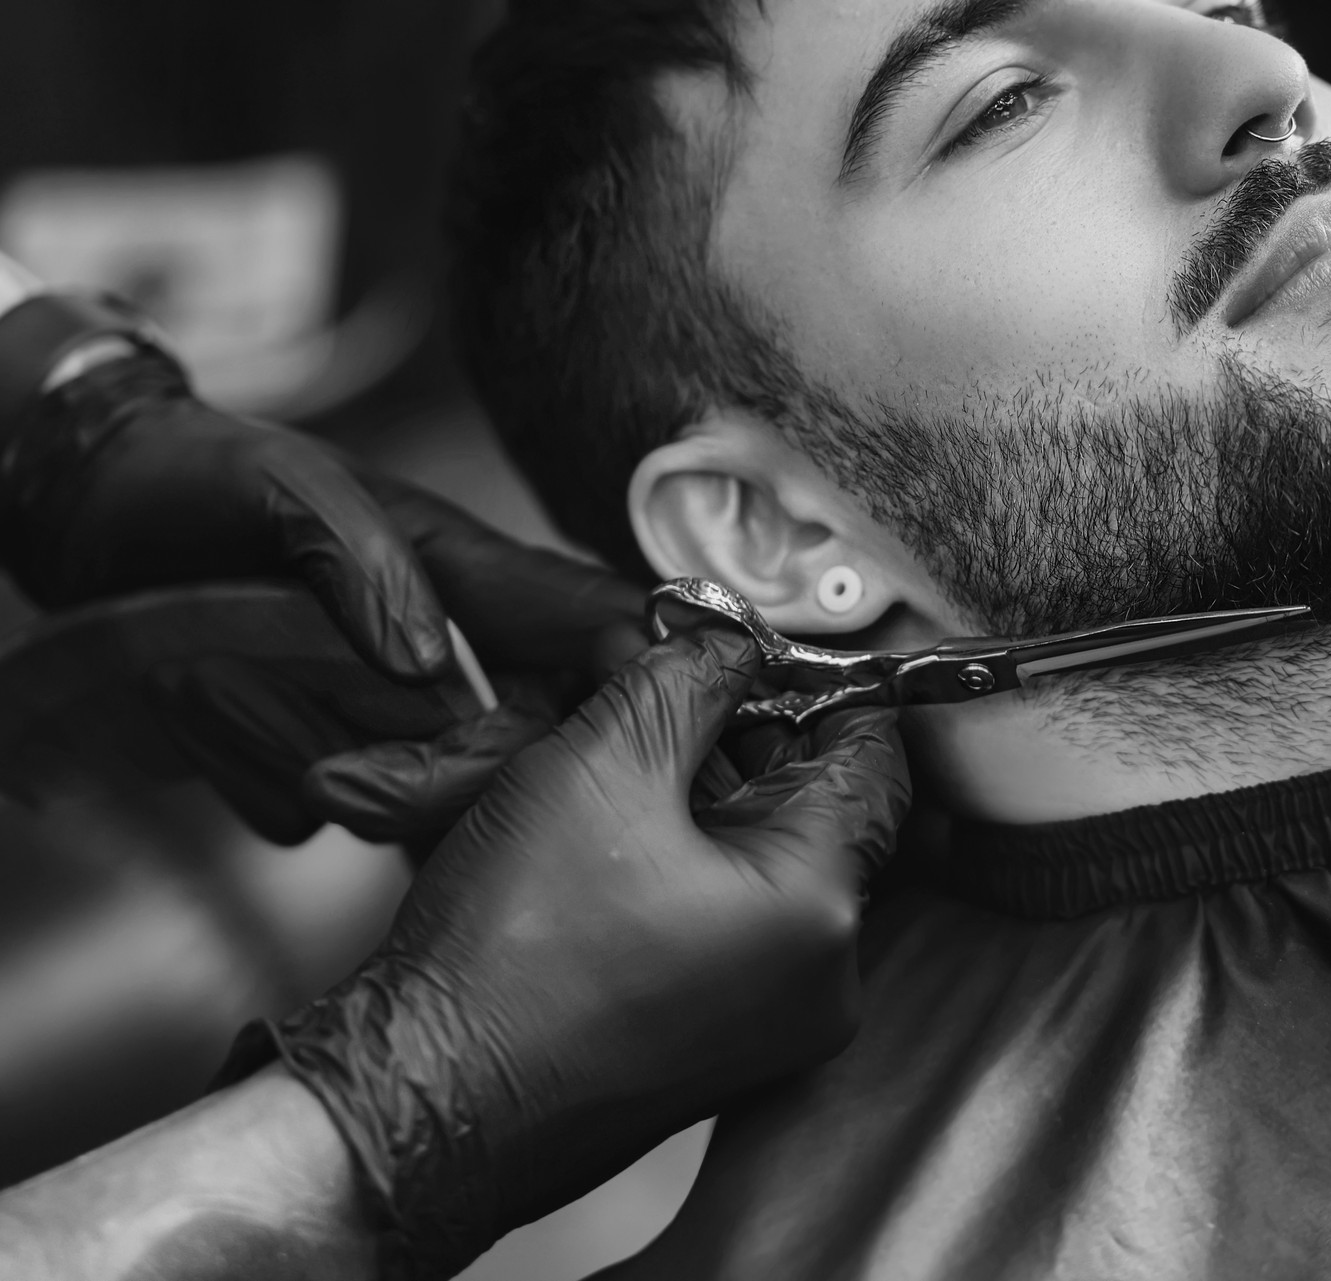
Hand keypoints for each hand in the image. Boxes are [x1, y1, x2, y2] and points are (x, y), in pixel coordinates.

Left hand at [0, 345, 655, 842]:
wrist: (84, 520)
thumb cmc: (197, 478)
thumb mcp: (277, 483)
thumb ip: (360, 558)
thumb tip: (426, 666)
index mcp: (477, 577)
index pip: (604, 635)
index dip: (638, 693)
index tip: (615, 746)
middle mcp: (449, 659)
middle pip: (517, 758)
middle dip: (434, 780)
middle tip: (332, 775)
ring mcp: (381, 722)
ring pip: (405, 801)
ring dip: (298, 752)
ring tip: (207, 673)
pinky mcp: (309, 769)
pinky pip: (302, 817)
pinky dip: (245, 771)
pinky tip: (194, 700)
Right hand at [222, 626, 910, 1278]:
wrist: (424, 1107)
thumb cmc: (508, 961)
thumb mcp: (602, 767)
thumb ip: (686, 682)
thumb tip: (729, 644)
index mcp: (820, 907)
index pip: (872, 756)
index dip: (812, 685)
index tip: (748, 649)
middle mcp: (821, 977)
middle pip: (807, 806)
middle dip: (730, 738)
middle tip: (657, 690)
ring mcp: (771, 1021)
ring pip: (752, 860)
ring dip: (687, 797)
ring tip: (603, 757)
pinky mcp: (714, 1045)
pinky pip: (718, 920)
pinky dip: (669, 863)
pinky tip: (596, 831)